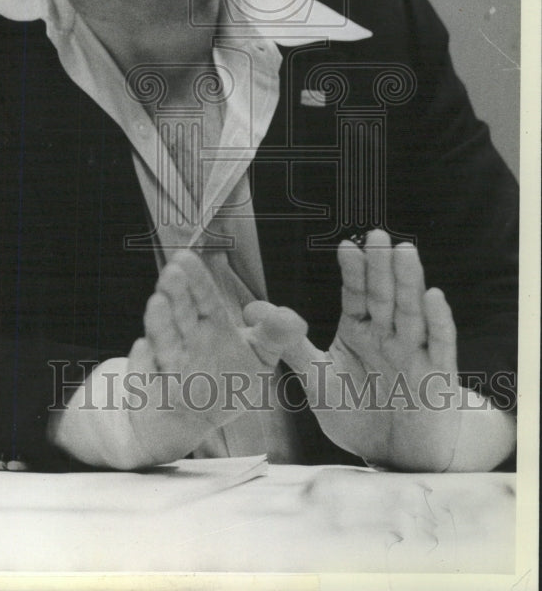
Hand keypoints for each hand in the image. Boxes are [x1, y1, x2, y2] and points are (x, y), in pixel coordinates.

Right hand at [125, 249, 302, 464]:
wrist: (196, 418)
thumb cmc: (225, 380)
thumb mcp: (260, 357)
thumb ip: (277, 335)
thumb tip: (291, 318)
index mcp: (211, 326)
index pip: (204, 298)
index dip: (197, 280)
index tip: (185, 257)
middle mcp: (186, 341)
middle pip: (181, 314)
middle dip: (176, 293)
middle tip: (173, 272)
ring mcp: (168, 366)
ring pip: (163, 341)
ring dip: (159, 323)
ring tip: (157, 302)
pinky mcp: (155, 392)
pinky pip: (147, 378)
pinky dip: (143, 365)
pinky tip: (142, 350)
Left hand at [276, 229, 462, 470]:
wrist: (394, 457)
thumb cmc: (357, 413)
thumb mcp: (317, 379)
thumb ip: (290, 345)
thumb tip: (253, 311)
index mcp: (360, 332)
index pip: (356, 295)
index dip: (353, 272)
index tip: (345, 246)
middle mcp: (388, 336)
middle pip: (384, 296)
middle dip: (380, 266)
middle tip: (376, 235)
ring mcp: (414, 354)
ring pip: (412, 313)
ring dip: (409, 282)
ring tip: (405, 251)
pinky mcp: (437, 377)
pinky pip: (440, 346)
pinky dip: (439, 322)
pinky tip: (434, 296)